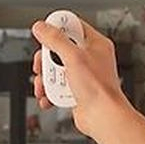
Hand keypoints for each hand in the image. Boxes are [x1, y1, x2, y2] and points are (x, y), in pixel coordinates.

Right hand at [31, 16, 130, 138]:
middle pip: (59, 49)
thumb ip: (55, 40)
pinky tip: (48, 97)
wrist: (103, 118)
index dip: (57, 28)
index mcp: (95, 44)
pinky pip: (57, 86)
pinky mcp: (76, 90)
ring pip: (56, 69)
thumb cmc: (99, 89)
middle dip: (46, 60)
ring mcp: (83, 75)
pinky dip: (49, 92)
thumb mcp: (73, 57)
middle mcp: (90, 58)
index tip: (44, 32)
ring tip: (44, 85)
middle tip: (42, 65)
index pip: (73, 26)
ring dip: (46, 78)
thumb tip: (41, 27)